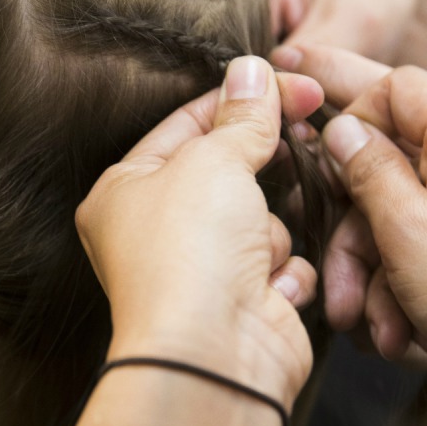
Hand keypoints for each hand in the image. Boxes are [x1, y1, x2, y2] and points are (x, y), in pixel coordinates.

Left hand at [76, 58, 322, 409]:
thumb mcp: (213, 160)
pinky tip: (266, 291)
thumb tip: (251, 71)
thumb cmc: (188, 253)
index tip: (290, 82)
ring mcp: (201, 269)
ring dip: (269, 232)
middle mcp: (157, 231)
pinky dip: (281, 274)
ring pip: (262, 219)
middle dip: (261, 168)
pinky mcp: (243, 303)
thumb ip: (241, 115)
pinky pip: (280, 263)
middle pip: (228, 172)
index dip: (240, 99)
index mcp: (125, 191)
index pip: (185, 125)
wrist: (212, 354)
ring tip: (253, 254)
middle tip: (301, 135)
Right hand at [301, 47, 426, 394]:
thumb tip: (341, 130)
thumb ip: (366, 168)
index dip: (350, 117)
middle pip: (387, 168)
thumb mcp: (407, 229)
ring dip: (375, 275)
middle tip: (334, 281)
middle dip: (353, 232)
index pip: (396, 88)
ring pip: (398, 218)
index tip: (315, 153)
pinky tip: (401, 331)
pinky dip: (402, 290)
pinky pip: (421, 250)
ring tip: (374, 326)